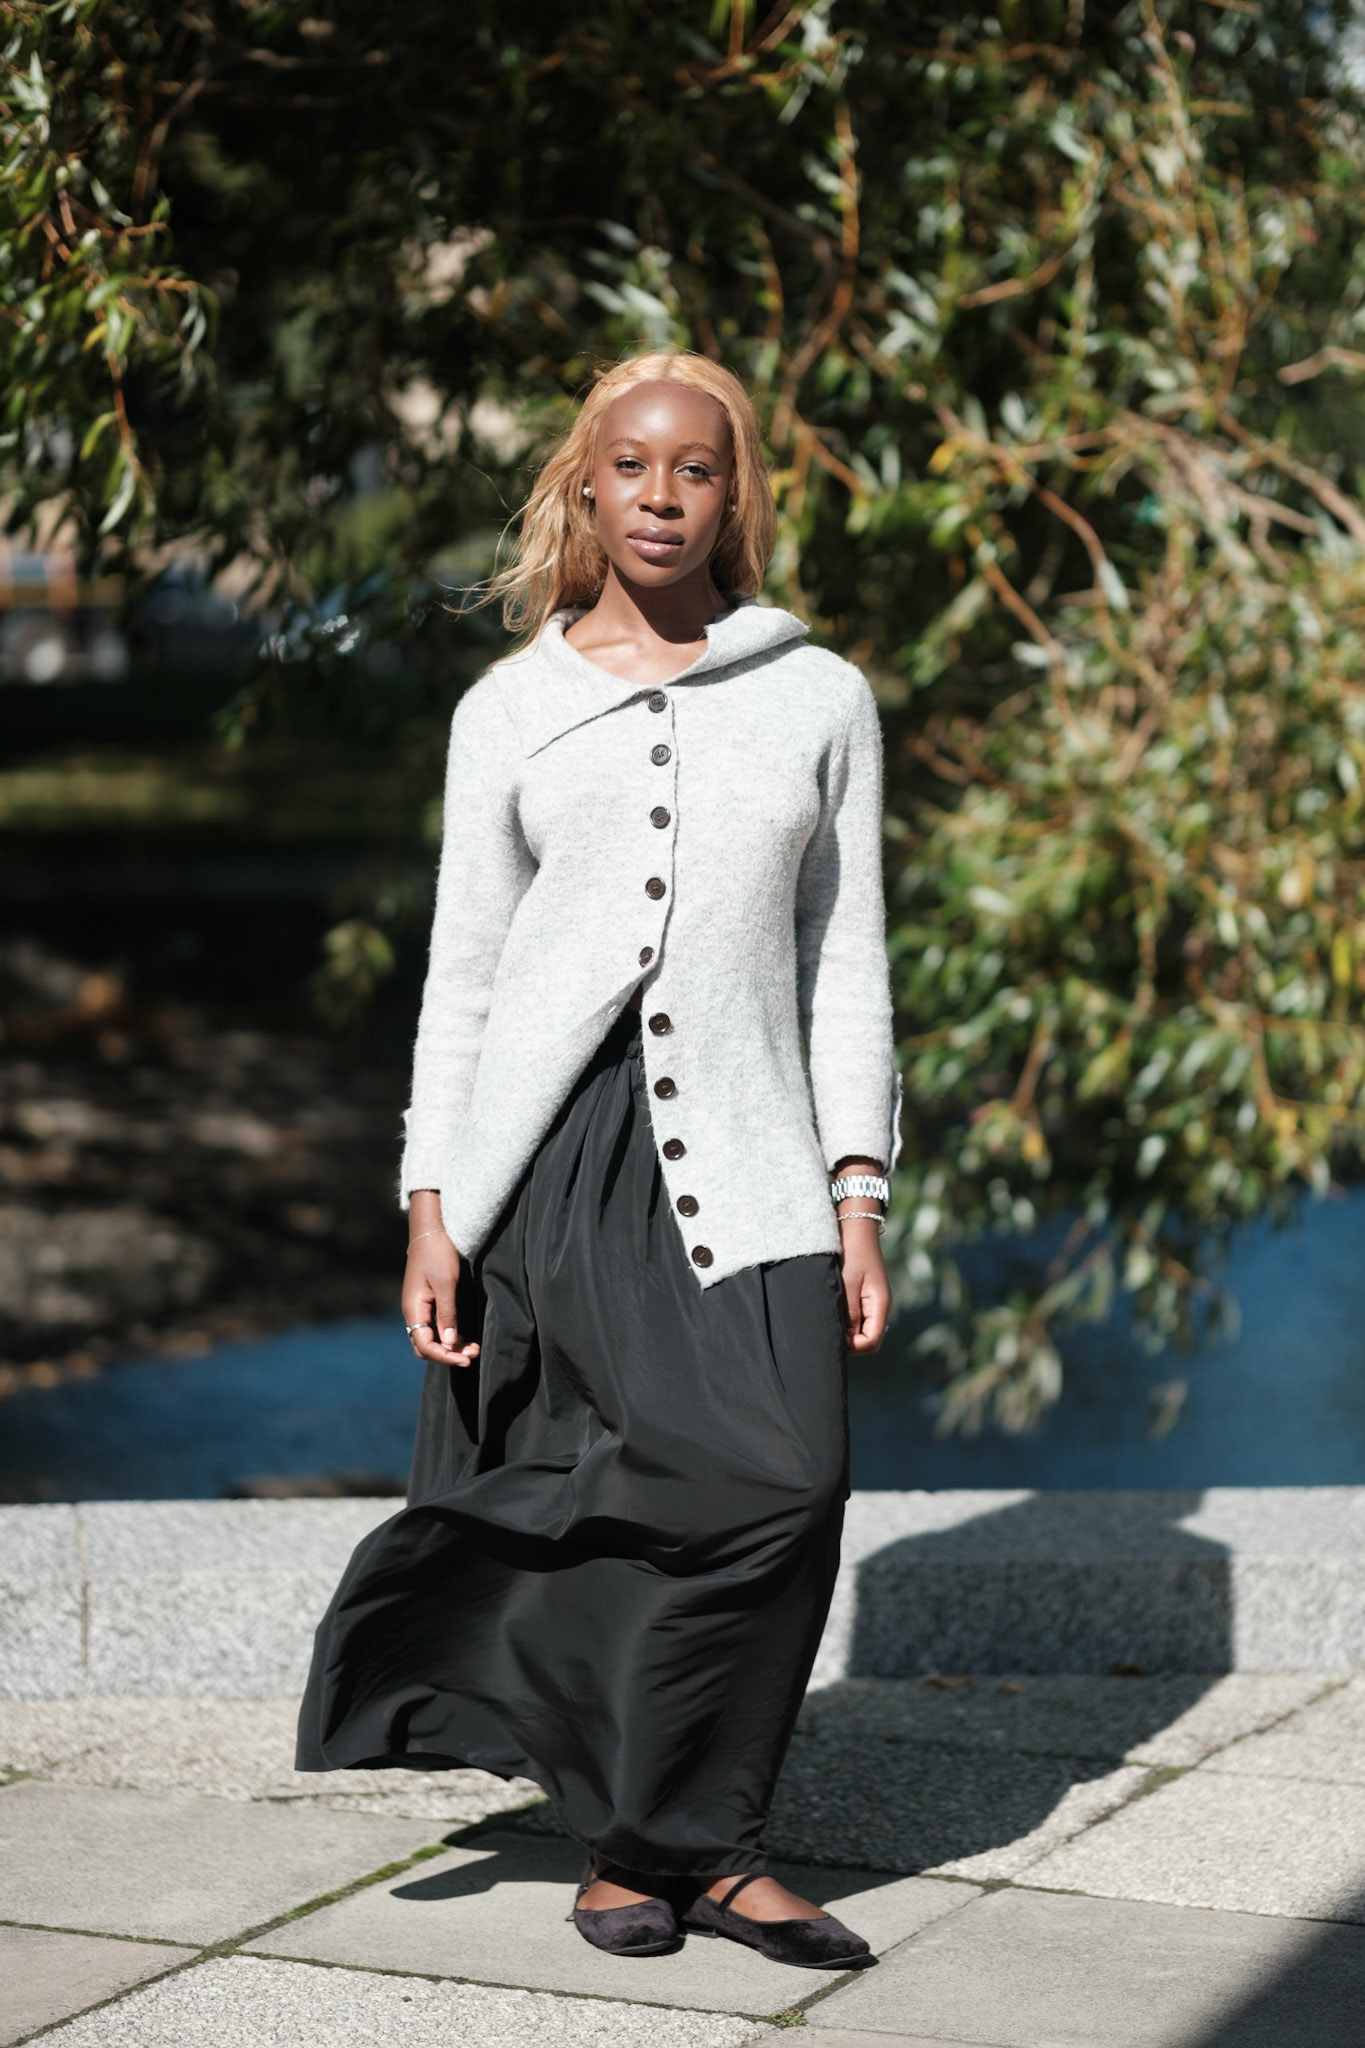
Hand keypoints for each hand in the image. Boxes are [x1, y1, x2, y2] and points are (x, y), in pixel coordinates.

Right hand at [402, 1231, 479, 1368]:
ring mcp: (420, 1309)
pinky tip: (465, 1338)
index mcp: (413, 1309)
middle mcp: (413, 1313)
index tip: (465, 1359)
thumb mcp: (446, 1284)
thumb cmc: (438, 1253)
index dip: (444, 1356)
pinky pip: (436, 1329)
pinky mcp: (428, 1304)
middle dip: (448, 1355)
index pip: (424, 1345)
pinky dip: (450, 1336)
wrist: (431, 1231)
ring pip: (432, 1339)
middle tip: (472, 1355)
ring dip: (451, 1347)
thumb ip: (447, 1314)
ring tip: (474, 1349)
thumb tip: (450, 1343)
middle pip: (426, 1347)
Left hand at [838, 1215, 890, 1352]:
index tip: (835, 1339)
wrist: (856, 1227)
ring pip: (863, 1330)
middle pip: (869, 1340)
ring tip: (829, 1322)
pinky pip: (859, 1318)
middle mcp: (879, 1306)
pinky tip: (833, 1313)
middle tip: (829, 1333)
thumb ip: (849, 1311)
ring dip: (848, 1332)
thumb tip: (847, 1339)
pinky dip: (847, 1322)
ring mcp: (873, 1302)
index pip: (872, 1341)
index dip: (854, 1347)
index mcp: (880, 1304)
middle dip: (851, 1343)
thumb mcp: (848, 1282)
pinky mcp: (865, 1296)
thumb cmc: (852, 1252)